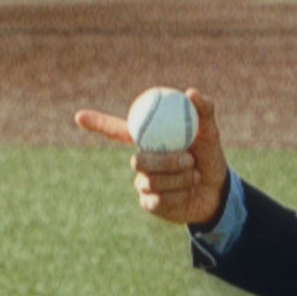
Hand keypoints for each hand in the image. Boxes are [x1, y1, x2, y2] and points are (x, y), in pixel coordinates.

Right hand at [73, 86, 230, 227]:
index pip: (117, 130)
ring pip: (150, 181)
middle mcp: (142, 161)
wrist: (218, 191)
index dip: (97, 123)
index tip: (78, 116)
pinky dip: (179, 195)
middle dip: (166, 160)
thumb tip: (190, 92)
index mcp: (149, 140)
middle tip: (189, 159)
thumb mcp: (210, 133)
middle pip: (138, 160)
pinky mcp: (149, 204)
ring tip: (195, 175)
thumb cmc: (209, 157)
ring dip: (179, 178)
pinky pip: (157, 199)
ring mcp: (143, 183)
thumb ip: (203, 111)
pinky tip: (189, 191)